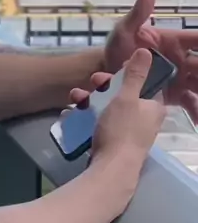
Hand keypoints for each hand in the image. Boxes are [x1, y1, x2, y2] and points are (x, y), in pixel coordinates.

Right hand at [71, 49, 165, 202]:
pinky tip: (70, 114)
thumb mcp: (127, 97)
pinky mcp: (112, 143)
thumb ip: (135, 74)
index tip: (112, 70)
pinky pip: (98, 123)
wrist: (110, 171)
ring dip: (89, 100)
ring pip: (107, 108)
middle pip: (122, 94)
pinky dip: (85, 117)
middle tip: (91, 82)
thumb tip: (146, 51)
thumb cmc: (121, 131)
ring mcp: (127, 132)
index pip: (144, 83)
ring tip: (74, 99)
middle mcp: (143, 119)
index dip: (127, 74)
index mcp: (153, 107)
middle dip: (102, 87)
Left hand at [104, 0, 197, 123]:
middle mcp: (180, 60)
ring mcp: (178, 78)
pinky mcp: (173, 95)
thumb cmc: (117, 47)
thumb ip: (138, 13)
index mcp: (173, 41)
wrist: (105, 73)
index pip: (197, 40)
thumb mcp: (125, 29)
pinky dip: (196, 112)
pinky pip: (190, 103)